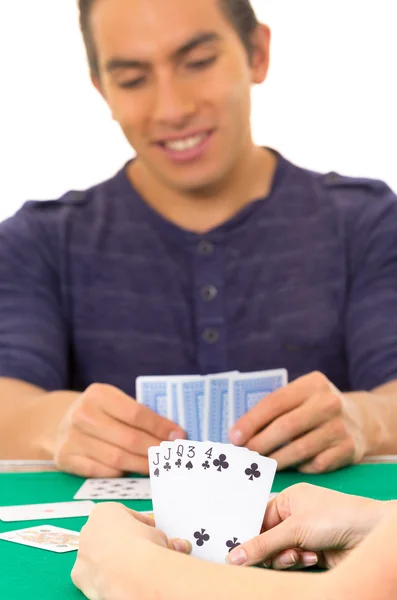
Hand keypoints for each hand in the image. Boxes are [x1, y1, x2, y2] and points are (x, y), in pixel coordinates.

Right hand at [54, 383, 184, 476]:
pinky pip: (99, 471)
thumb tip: (172, 433)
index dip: (159, 426)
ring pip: (116, 458)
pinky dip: (119, 473)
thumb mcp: (114, 402)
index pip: (136, 413)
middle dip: (154, 449)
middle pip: (128, 438)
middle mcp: (82, 414)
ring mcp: (72, 437)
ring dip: (141, 464)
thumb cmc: (100, 412)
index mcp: (98, 394)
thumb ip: (138, 414)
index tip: (178, 436)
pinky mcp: (65, 457)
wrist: (61, 422)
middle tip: (171, 456)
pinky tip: (132, 470)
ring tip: (157, 466)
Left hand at [72, 503, 190, 599]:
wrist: (133, 571)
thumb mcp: (156, 532)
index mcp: (104, 511)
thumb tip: (162, 544)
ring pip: (98, 555)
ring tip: (132, 567)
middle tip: (140, 550)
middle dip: (122, 541)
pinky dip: (105, 577)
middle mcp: (88, 529)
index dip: (138, 524)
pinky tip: (120, 579)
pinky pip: (94, 574)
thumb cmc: (144, 546)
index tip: (148, 531)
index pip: (123, 515)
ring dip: (112, 559)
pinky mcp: (79, 575)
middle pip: (107, 534)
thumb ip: (152, 535)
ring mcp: (82, 552)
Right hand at [227, 483, 389, 568]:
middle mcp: (294, 515)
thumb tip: (233, 556)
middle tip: (268, 556)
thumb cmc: (337, 517)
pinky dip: (299, 563)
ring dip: (285, 558)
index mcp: (288, 499)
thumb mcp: (294, 529)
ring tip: (298, 555)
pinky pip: (292, 562)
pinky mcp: (313, 553)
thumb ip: (262, 544)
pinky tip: (312, 557)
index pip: (257, 516)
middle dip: (268, 549)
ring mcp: (303, 535)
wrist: (370, 535)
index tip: (233, 548)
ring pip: (278, 553)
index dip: (246, 531)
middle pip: (265, 538)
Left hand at [229, 371, 367, 472]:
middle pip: (287, 426)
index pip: (275, 402)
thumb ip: (275, 410)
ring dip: (276, 460)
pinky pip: (317, 464)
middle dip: (260, 443)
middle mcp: (329, 402)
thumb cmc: (314, 409)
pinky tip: (290, 467)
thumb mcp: (300, 398)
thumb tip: (239, 434)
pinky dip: (300, 468)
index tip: (234, 437)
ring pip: (300, 449)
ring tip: (260, 465)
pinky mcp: (349, 449)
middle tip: (244, 455)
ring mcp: (341, 426)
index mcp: (312, 384)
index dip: (252, 421)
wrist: (360, 420)